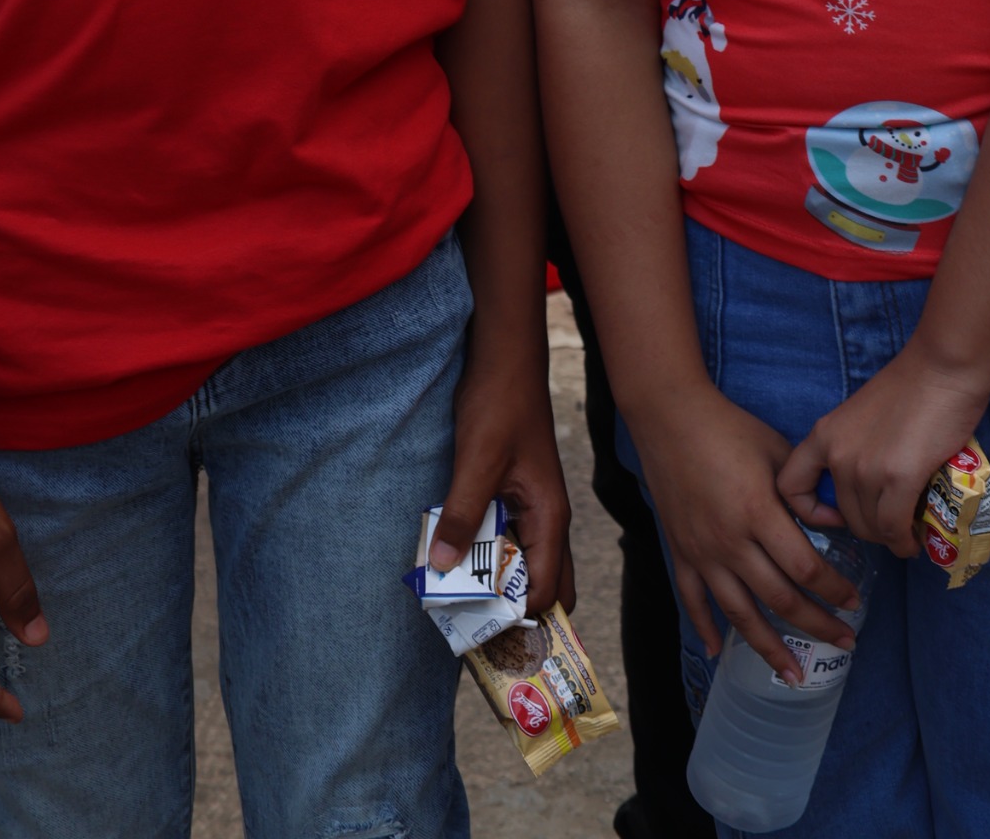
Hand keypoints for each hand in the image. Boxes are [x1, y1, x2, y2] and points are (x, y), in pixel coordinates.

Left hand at [430, 350, 573, 615]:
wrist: (504, 356)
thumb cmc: (500, 404)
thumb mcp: (477, 461)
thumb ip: (463, 515)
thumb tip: (440, 567)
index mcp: (550, 517)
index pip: (543, 591)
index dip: (516, 617)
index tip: (478, 632)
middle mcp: (546, 518)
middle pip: (541, 585)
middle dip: (512, 612)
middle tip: (470, 627)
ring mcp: (531, 506)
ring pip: (520, 563)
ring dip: (493, 581)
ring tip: (453, 597)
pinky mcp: (512, 493)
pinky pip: (504, 537)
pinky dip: (484, 553)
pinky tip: (452, 555)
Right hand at [631, 382, 862, 681]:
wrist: (670, 416)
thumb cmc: (729, 428)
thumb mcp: (777, 450)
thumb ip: (805, 492)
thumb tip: (839, 522)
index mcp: (758, 512)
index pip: (805, 567)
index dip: (834, 590)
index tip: (855, 602)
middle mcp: (730, 541)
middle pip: (780, 599)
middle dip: (817, 625)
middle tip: (845, 643)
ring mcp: (702, 552)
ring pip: (740, 614)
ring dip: (770, 648)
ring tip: (794, 676)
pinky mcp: (680, 551)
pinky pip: (692, 600)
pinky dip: (704, 628)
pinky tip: (718, 652)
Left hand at [777, 339, 989, 558]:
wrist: (941, 368)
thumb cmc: (909, 387)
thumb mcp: (860, 417)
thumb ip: (853, 448)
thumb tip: (864, 490)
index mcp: (824, 435)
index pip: (790, 487)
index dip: (809, 511)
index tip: (836, 514)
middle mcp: (838, 454)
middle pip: (843, 515)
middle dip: (867, 528)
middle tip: (889, 525)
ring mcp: (866, 468)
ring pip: (870, 527)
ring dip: (888, 537)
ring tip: (905, 534)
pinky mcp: (899, 477)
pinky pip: (894, 528)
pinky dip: (903, 542)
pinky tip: (913, 541)